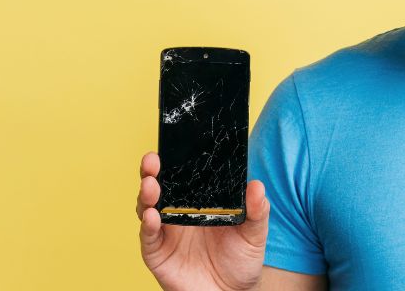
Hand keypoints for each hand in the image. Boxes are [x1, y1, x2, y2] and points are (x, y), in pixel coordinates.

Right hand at [139, 151, 270, 290]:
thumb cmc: (240, 261)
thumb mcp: (254, 233)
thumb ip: (256, 211)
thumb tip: (257, 186)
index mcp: (196, 201)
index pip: (181, 175)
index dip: (174, 159)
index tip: (173, 143)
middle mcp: (176, 213)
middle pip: (158, 185)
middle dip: (152, 170)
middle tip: (153, 159)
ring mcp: (165, 232)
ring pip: (147, 206)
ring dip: (146, 193)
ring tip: (151, 184)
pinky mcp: (157, 253)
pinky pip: (148, 236)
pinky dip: (148, 225)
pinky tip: (153, 216)